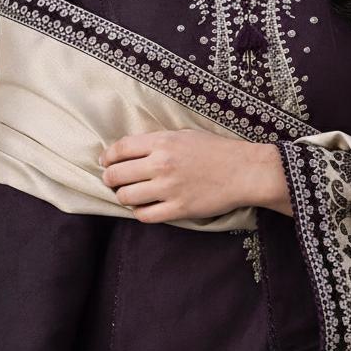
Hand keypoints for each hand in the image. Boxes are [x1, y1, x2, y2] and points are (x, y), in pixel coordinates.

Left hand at [98, 129, 291, 220]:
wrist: (245, 171)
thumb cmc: (217, 150)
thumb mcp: (185, 135)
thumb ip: (158, 141)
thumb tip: (131, 150)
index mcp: (162, 142)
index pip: (119, 149)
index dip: (107, 157)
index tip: (105, 162)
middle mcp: (161, 165)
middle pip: (117, 175)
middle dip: (110, 179)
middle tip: (113, 181)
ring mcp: (169, 189)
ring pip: (126, 197)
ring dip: (123, 197)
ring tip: (129, 195)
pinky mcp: (178, 209)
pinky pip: (145, 215)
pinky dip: (139, 213)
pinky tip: (144, 208)